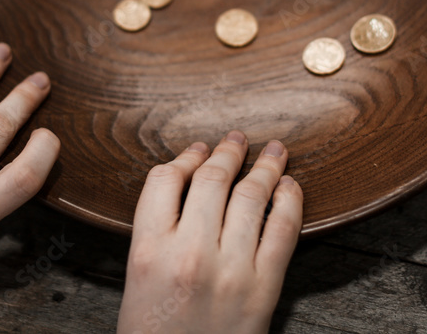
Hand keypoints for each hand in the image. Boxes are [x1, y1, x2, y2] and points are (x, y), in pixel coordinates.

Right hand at [117, 131, 302, 333]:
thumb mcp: (136, 283)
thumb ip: (156, 236)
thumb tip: (188, 190)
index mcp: (148, 250)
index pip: (164, 180)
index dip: (185, 158)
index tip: (197, 151)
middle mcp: (190, 252)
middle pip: (212, 179)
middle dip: (226, 152)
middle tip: (235, 140)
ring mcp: (232, 268)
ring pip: (251, 196)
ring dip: (264, 166)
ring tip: (273, 151)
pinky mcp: (264, 287)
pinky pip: (283, 229)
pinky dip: (290, 200)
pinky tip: (290, 186)